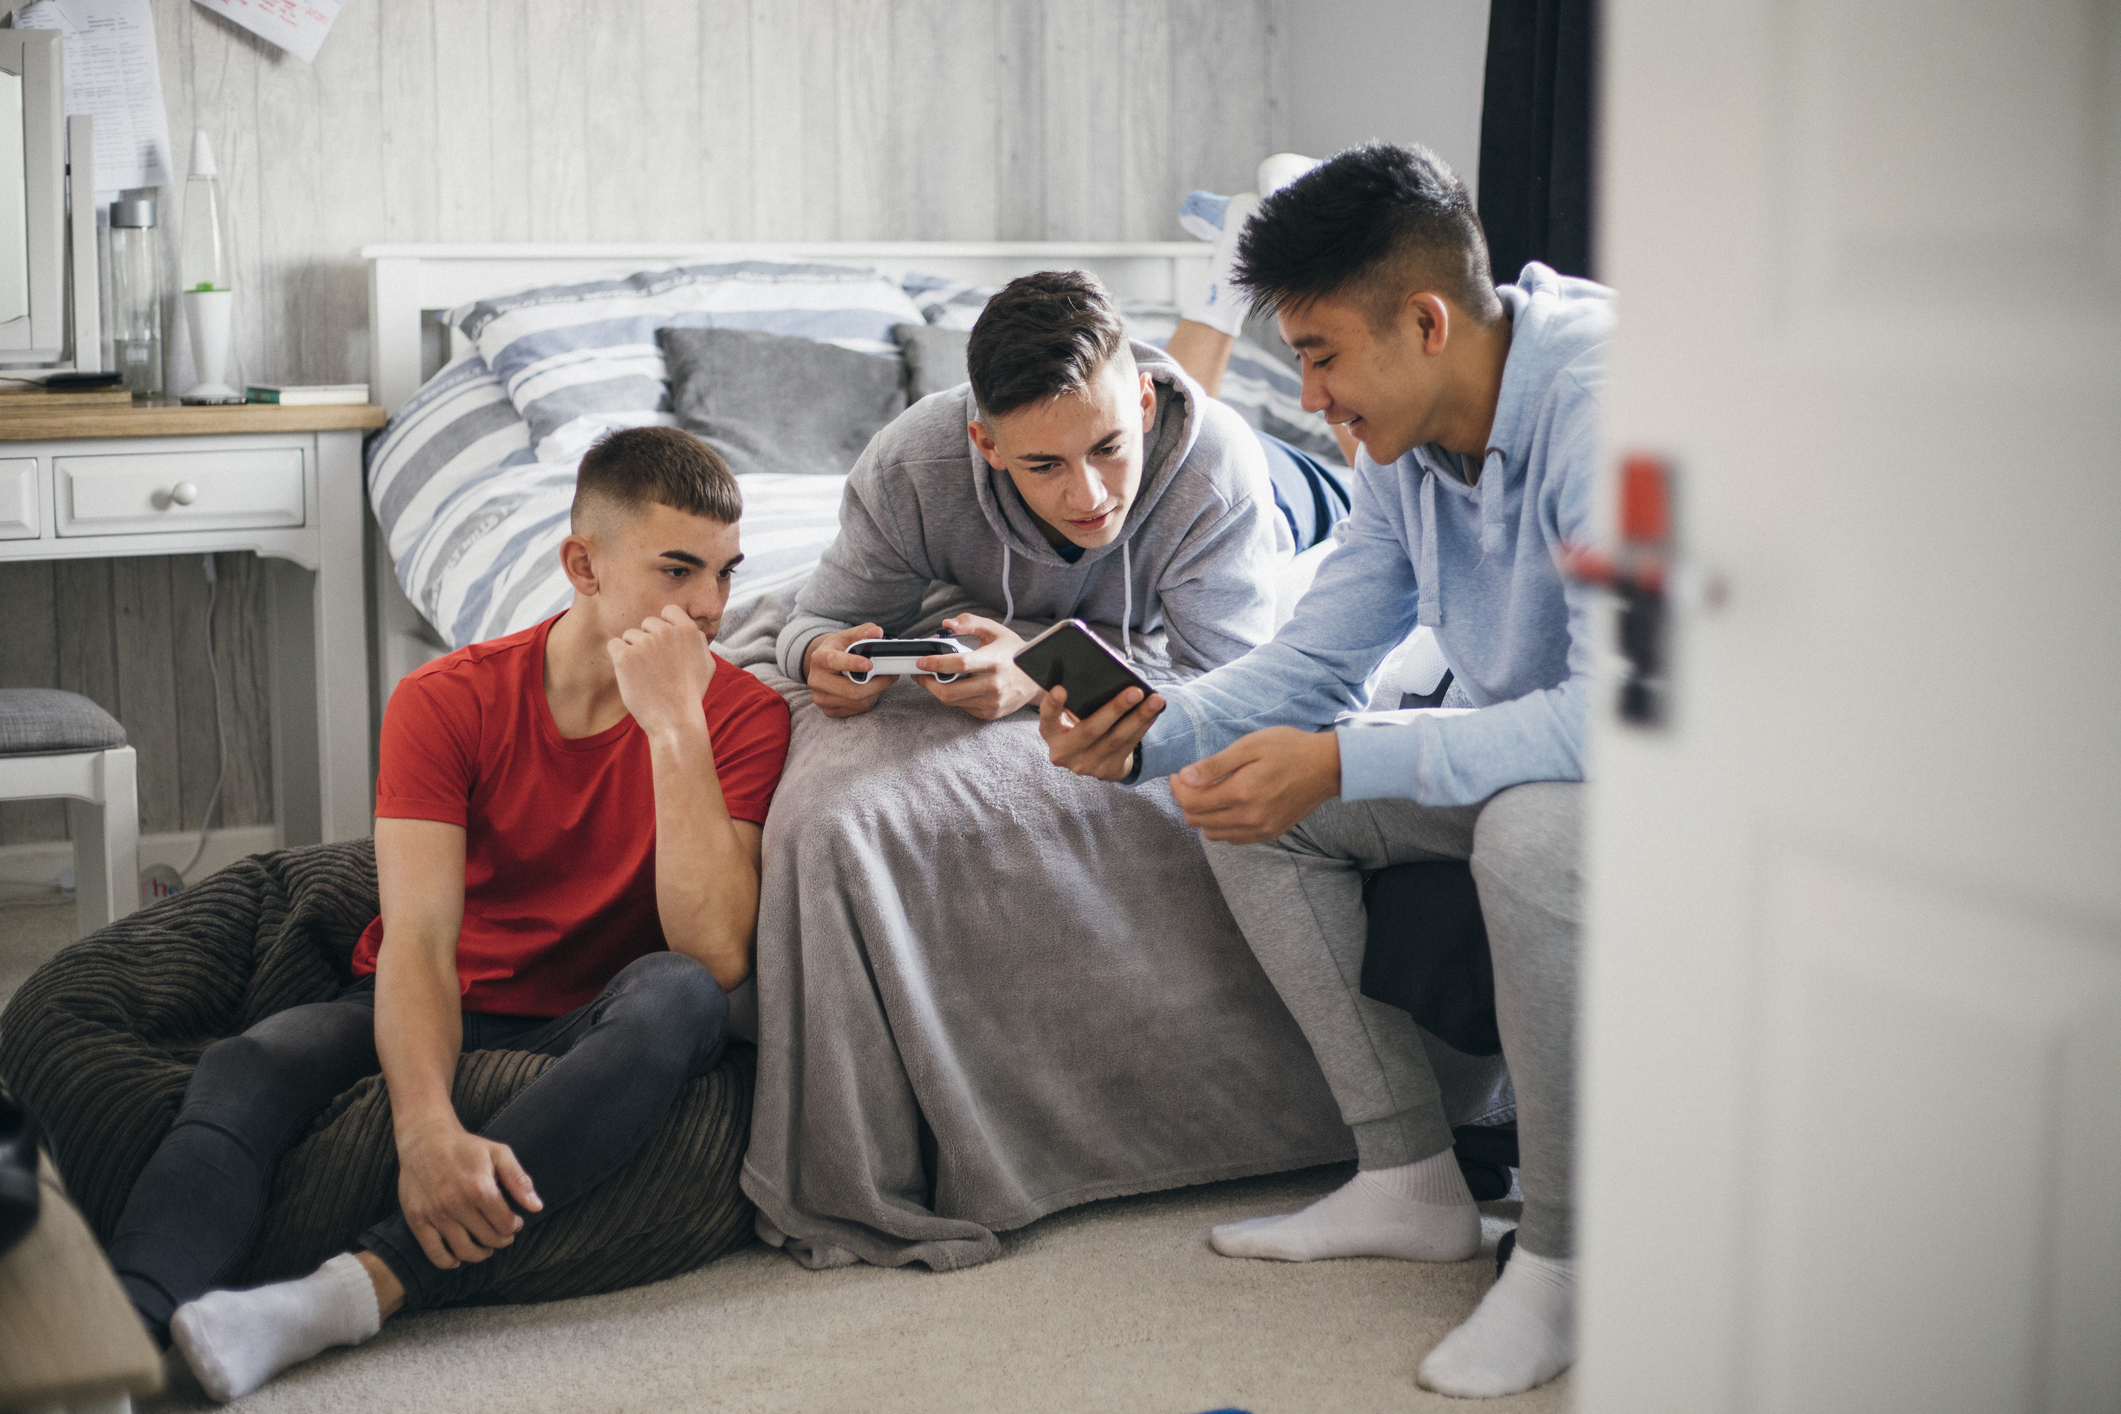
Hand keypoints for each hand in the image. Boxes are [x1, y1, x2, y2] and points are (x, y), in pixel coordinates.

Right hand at [394, 1115, 542, 1268]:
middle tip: (502, 1236)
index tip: (514, 1223)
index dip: (514, 1227)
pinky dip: (448, 1262)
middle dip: (500, 1240)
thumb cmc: (466, 1147)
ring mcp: (435, 1214)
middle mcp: (457, 1204)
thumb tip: (536, 1207)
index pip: (506, 1224)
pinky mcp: (416, 1220)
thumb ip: (519, 1180)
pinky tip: (457, 1259)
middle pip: (488, 1239)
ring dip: (480, 1254)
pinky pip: (434, 1253)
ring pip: (464, 1250)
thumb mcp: (499, 1154)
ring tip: (485, 1248)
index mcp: (480, 1188)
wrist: (425, 1140)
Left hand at [608, 604, 715, 734]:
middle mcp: (665, 632)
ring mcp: (644, 643)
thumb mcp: (707, 664)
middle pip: (646, 624)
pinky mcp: (625, 656)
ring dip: (634, 651)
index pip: (668, 611)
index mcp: (687, 630)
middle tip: (655, 666)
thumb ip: (699, 641)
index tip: (664, 645)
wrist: (674, 720)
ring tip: (645, 675)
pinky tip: (630, 675)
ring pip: (629, 635)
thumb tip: (692, 629)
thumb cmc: (691, 695)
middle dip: (648, 640)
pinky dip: (618, 658)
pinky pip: (613, 645)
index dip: (664, 627)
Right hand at [805, 623, 894, 717]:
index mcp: (819, 658)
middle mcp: (816, 680)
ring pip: (857, 702)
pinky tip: (869, 691)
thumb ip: (863, 631)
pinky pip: (856, 710)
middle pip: (850, 689)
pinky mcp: (828, 711)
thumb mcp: (847, 636)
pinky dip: (868, 700)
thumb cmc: (838, 650)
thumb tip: (878, 632)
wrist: (824, 667)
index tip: (870, 664)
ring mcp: (821, 698)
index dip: (852, 663)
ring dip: (874, 692)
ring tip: (880, 681)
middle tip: (891, 676)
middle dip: (876, 684)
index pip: (833, 661)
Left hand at [915, 614, 1042, 720]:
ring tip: (934, 679)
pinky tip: (957, 687)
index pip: (959, 664)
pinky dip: (955, 698)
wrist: (1036, 678)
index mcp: (994, 661)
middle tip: (920, 674)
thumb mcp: (994, 631)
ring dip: (938, 690)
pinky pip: (963, 707)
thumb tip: (946, 624)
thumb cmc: (1013, 652)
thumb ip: (970, 623)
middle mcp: (994, 684)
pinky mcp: (991, 713)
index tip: (921, 662)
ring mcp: (993, 701)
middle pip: (950, 691)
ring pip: (953, 701)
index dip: (936, 664)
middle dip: (928, 683)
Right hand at [1038, 682, 1164, 781]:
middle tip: (1135, 691)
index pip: (1048, 719)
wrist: (1091, 756)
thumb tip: (1111, 675)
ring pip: (1116, 740)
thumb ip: (1080, 697)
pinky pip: (1128, 746)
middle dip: (1115, 709)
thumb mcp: (1072, 713)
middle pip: (1090, 730)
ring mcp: (1085, 765)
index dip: (1052, 705)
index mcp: (1051, 732)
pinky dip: (1143, 727)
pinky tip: (1154, 712)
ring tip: (1155, 700)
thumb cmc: (1080, 720)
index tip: (1060, 689)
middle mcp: (1064, 753)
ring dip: (1138, 718)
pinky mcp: (1107, 771)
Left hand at [1169, 726, 1339, 842]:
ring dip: (1203, 815)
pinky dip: (1222, 825)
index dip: (1177, 787)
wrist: (1326, 767)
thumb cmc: (1289, 748)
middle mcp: (1248, 817)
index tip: (1179, 774)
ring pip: (1211, 833)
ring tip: (1210, 793)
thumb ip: (1215, 764)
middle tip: (1191, 781)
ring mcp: (1259, 829)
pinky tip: (1229, 805)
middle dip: (1186, 800)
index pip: (1190, 801)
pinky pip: (1232, 838)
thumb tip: (1184, 778)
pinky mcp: (1269, 833)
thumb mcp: (1250, 745)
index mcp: (1241, 793)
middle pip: (1196, 820)